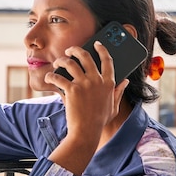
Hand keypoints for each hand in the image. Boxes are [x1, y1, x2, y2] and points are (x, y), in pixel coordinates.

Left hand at [45, 42, 127, 174]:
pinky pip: (58, 77)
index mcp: (109, 83)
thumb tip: (125, 81)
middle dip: (76, 49)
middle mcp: (97, 80)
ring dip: (62, 60)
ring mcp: (84, 84)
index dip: (102, 49)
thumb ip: (119, 92)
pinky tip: (49, 77)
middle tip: (70, 50)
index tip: (97, 44)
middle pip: (86, 56)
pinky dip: (51, 76)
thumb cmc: (99, 121)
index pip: (108, 60)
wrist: (86, 132)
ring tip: (58, 63)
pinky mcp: (72, 90)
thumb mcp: (114, 107)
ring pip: (70, 63)